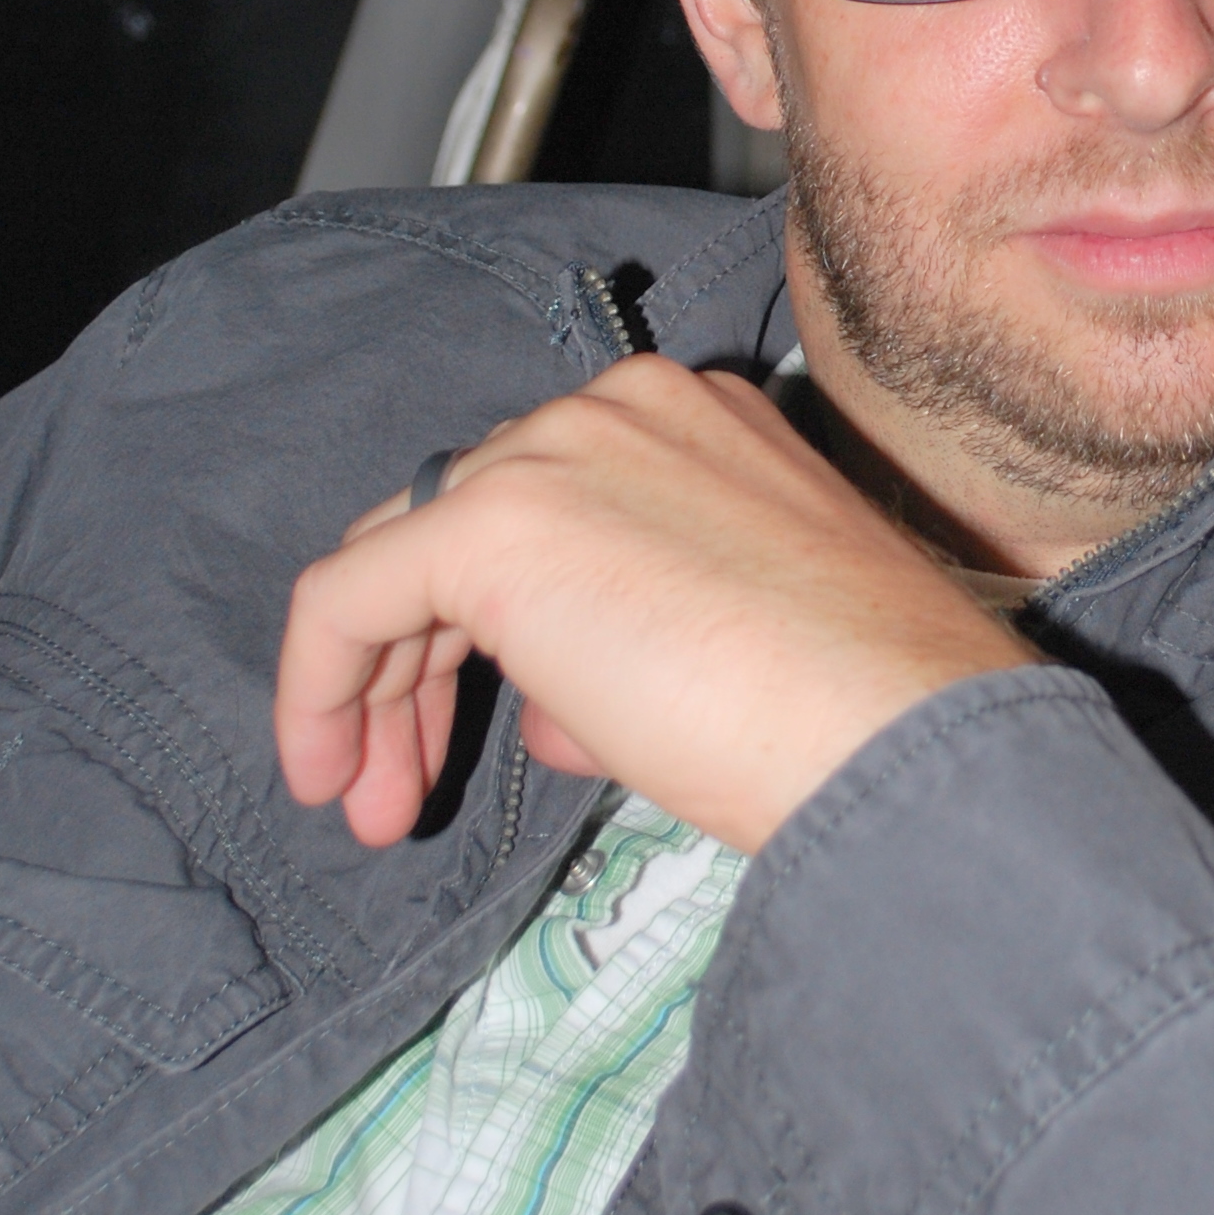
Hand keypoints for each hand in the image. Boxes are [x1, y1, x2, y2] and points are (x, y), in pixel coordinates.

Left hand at [274, 358, 1035, 852]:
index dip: (489, 634)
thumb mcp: (726, 653)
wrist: (893, 736)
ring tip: (377, 807)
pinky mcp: (490, 519)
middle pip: (462, 521)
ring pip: (401, 557)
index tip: (491, 739)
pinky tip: (329, 771)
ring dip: (376, 690)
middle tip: (405, 786)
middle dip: (420, 667)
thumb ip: (620, 647)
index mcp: (695, 423)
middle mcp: (618, 408)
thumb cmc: (850, 719)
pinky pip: (349, 595)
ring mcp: (553, 451)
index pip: (545, 503)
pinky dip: (321, 684)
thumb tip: (553, 707)